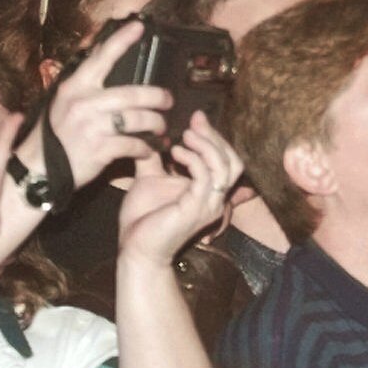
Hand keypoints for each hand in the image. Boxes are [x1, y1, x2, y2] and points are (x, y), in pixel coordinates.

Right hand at [15, 17, 171, 190]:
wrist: (40, 168)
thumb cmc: (56, 132)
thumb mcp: (65, 99)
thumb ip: (86, 79)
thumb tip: (102, 50)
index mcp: (76, 87)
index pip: (101, 58)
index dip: (121, 40)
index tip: (139, 26)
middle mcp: (85, 103)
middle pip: (133, 93)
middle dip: (157, 96)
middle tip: (168, 100)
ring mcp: (93, 126)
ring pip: (137, 119)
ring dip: (155, 123)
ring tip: (161, 126)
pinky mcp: (100, 149)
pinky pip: (132, 144)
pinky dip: (145, 147)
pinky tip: (148, 148)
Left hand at [117, 111, 244, 269]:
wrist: (134, 250)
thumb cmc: (143, 219)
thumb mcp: (150, 178)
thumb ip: (155, 157)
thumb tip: (153, 132)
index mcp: (208, 192)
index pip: (227, 159)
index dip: (214, 136)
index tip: (196, 117)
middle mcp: (215, 199)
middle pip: (233, 161)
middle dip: (215, 137)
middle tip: (195, 121)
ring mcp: (209, 205)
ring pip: (224, 167)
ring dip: (207, 146)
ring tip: (186, 135)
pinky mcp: (196, 209)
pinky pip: (206, 178)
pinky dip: (194, 160)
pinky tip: (176, 152)